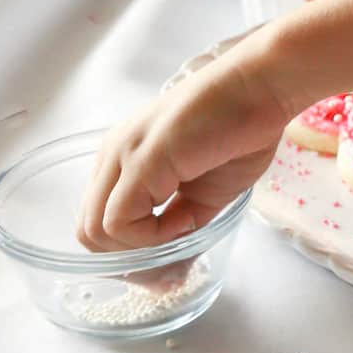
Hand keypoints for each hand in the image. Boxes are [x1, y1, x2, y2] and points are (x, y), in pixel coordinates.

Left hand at [77, 34, 292, 250]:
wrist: (263, 87)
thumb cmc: (244, 128)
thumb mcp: (206, 192)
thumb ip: (181, 222)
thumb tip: (172, 262)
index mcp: (126, 158)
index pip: (100, 222)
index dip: (132, 253)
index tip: (171, 263)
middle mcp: (114, 154)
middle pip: (89, 231)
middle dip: (131, 261)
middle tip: (172, 265)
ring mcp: (123, 155)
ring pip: (95, 231)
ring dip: (141, 249)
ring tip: (182, 234)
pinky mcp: (141, 160)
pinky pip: (119, 222)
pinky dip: (150, 237)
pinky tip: (183, 221)